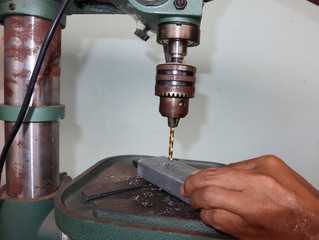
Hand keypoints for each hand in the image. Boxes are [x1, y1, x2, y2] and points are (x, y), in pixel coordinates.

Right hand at [181, 155, 318, 239]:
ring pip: (222, 167)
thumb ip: (221, 221)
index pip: (209, 195)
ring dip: (208, 176)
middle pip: (211, 176)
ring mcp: (263, 166)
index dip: (195, 198)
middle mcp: (258, 181)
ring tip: (200, 181)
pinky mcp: (268, 159)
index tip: (192, 201)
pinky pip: (238, 163)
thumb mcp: (250, 236)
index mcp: (253, 205)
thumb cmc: (289, 232)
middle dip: (194, 182)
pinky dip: (227, 172)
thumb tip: (204, 208)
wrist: (318, 218)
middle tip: (188, 188)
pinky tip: (224, 179)